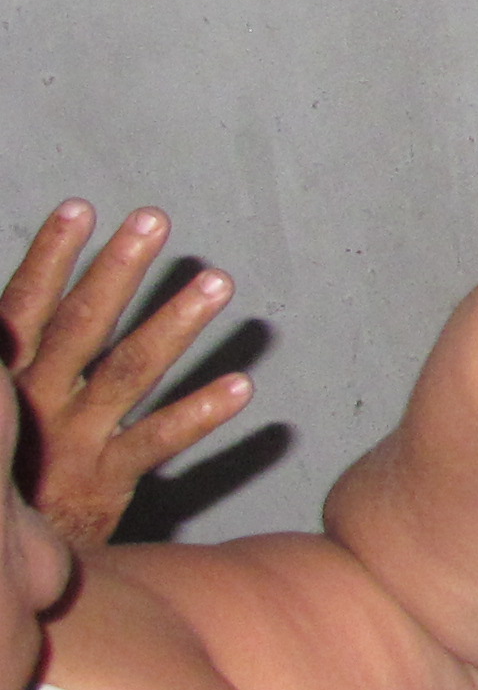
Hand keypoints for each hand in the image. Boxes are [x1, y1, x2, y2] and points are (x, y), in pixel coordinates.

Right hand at [5, 204, 250, 545]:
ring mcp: (72, 440)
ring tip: (218, 283)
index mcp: (7, 380)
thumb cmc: (6, 470)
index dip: (51, 257)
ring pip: (129, 373)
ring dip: (175, 325)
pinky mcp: (105, 480)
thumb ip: (17, 357)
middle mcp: (36, 402)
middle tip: (155, 222)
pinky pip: (158, 441)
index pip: (25, 306)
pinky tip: (242, 388)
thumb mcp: (2, 409)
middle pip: (81, 326)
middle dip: (118, 270)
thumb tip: (29, 302)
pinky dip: (199, 414)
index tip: (80, 208)